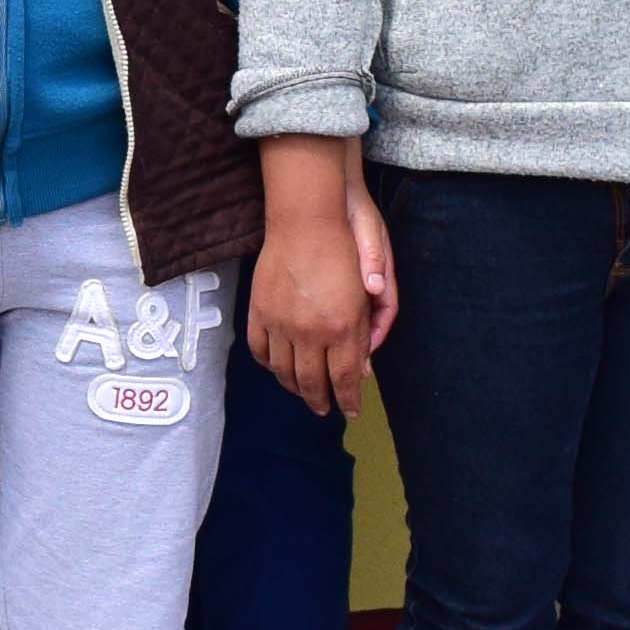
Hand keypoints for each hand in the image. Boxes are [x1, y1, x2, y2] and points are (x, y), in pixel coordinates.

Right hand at [245, 142, 393, 417]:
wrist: (306, 218)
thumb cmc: (347, 247)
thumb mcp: (368, 291)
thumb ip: (369, 331)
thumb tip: (364, 367)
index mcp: (343, 329)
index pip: (346, 379)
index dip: (348, 400)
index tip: (350, 411)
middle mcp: (311, 333)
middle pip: (313, 382)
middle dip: (321, 401)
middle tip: (325, 409)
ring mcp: (281, 323)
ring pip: (284, 371)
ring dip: (294, 388)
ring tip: (302, 394)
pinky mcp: (260, 310)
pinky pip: (260, 348)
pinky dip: (268, 363)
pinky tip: (276, 367)